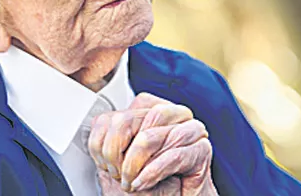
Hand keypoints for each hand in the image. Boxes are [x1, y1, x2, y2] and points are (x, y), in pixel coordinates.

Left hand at [88, 93, 217, 194]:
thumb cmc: (152, 189)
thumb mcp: (122, 163)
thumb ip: (112, 140)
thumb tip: (99, 123)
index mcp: (152, 112)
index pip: (119, 112)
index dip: (106, 140)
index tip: (106, 163)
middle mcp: (171, 115)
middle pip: (129, 119)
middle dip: (116, 153)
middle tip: (118, 174)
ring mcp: (189, 129)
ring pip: (148, 136)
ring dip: (132, 165)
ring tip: (131, 182)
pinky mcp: (201, 149)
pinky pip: (171, 155)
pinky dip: (151, 172)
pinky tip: (143, 183)